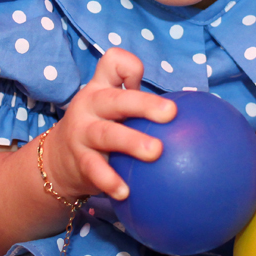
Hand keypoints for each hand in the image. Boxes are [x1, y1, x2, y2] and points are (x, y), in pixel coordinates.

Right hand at [43, 47, 175, 201]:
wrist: (58, 158)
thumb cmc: (101, 127)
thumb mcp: (114, 110)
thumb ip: (144, 105)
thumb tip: (197, 112)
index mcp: (102, 88)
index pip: (113, 63)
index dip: (129, 66)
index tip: (143, 77)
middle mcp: (90, 105)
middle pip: (116, 99)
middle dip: (143, 104)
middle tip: (170, 113)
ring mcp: (82, 132)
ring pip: (107, 134)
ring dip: (131, 142)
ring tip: (155, 152)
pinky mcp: (79, 160)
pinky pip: (95, 169)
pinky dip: (109, 181)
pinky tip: (125, 192)